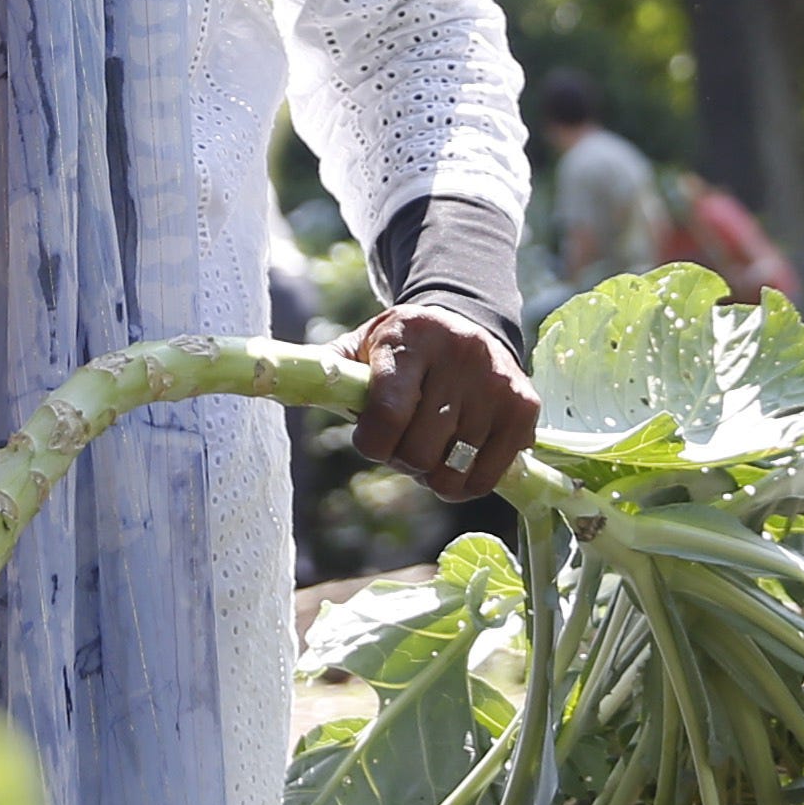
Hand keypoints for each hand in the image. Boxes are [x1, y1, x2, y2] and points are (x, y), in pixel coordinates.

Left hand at [344, 304, 534, 503]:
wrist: (469, 321)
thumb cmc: (402, 349)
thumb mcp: (362, 347)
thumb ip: (328, 371)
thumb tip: (278, 385)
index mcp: (409, 338)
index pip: (387, 415)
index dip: (373, 443)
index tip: (372, 439)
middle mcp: (458, 354)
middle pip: (419, 453)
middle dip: (403, 460)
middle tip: (404, 444)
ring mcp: (496, 380)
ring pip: (453, 472)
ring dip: (434, 474)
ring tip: (433, 448)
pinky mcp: (525, 406)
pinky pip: (488, 477)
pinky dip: (467, 483)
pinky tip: (460, 459)